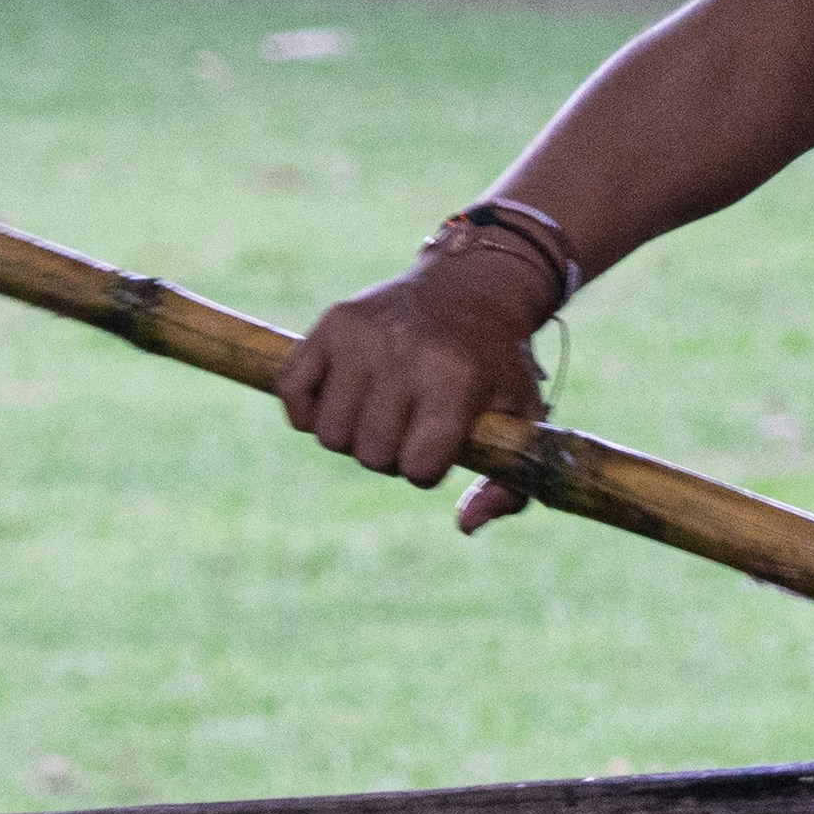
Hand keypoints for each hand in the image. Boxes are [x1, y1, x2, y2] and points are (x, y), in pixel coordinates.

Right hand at [276, 242, 554, 533]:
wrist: (470, 287)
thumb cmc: (494, 365)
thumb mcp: (520, 419)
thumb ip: (509, 487)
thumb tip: (465, 526)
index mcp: (456, 379)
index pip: (417, 469)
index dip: (426, 468)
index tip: (440, 444)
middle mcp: (405, 353)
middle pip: (370, 456)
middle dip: (390, 454)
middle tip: (410, 424)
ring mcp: (361, 336)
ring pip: (328, 434)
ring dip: (352, 435)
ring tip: (379, 410)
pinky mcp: (330, 323)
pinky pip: (292, 393)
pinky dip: (308, 409)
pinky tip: (339, 399)